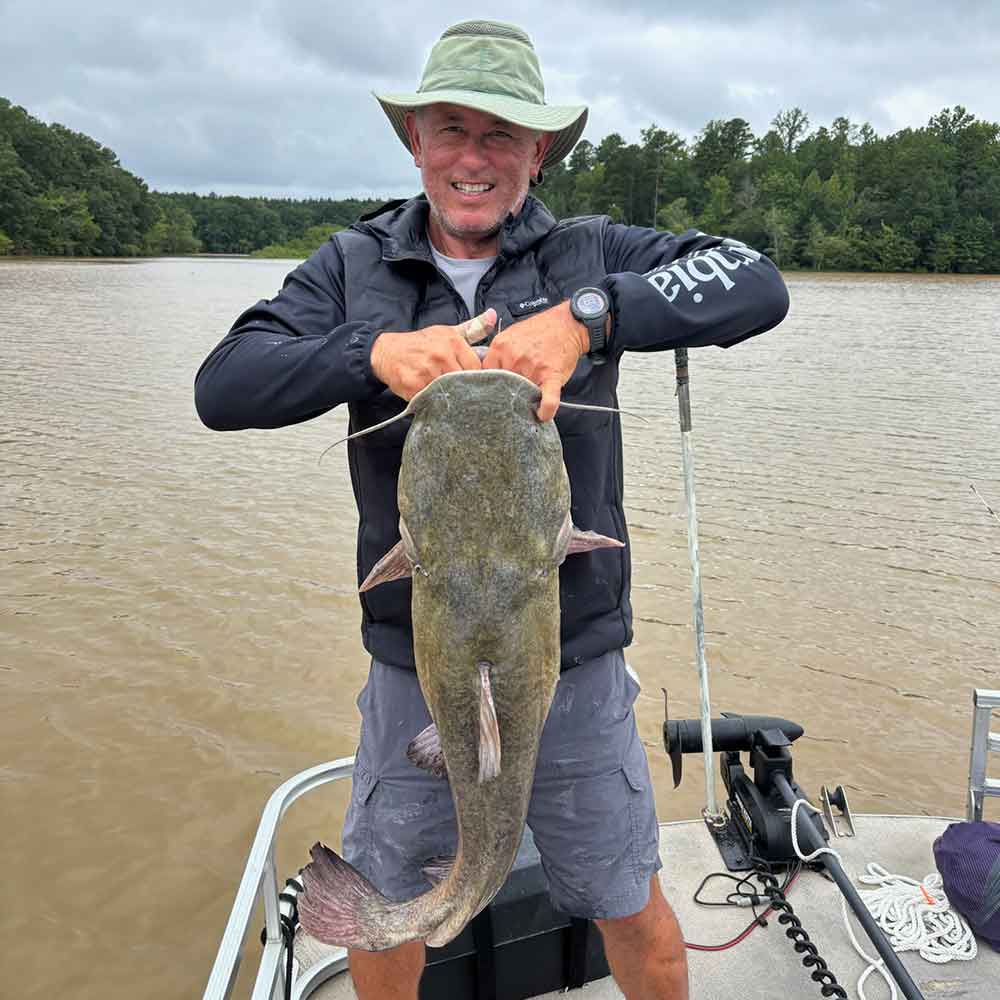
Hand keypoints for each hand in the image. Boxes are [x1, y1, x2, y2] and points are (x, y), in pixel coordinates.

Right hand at [370, 309, 495, 399]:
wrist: (388, 352)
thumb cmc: (421, 343)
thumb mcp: (448, 332)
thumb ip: (474, 328)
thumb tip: (494, 315)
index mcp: (453, 342)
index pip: (476, 368)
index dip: (475, 377)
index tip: (471, 381)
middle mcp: (441, 356)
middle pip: (464, 382)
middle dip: (463, 388)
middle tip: (460, 391)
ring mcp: (427, 371)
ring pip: (450, 393)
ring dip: (449, 397)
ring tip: (445, 394)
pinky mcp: (414, 386)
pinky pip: (432, 400)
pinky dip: (433, 401)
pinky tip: (431, 397)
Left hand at [481, 302, 588, 420]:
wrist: (567, 324)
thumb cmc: (540, 330)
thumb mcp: (510, 334)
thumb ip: (498, 354)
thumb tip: (487, 372)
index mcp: (501, 346)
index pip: (485, 374)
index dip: (489, 384)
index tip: (492, 390)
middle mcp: (514, 357)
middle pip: (502, 386)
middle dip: (506, 393)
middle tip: (511, 396)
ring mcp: (533, 368)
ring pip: (522, 394)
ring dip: (525, 400)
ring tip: (527, 399)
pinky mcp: (551, 376)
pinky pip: (547, 400)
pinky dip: (545, 410)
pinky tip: (542, 415)